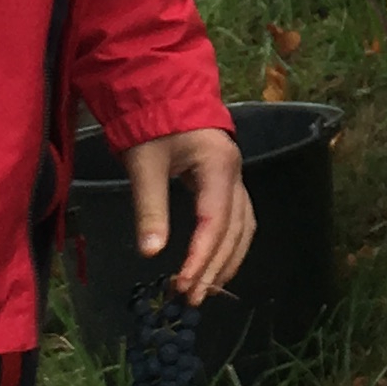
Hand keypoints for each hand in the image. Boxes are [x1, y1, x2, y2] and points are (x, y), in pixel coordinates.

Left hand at [128, 127, 252, 303]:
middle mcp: (235, 174)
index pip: (215, 222)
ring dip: (226, 260)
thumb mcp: (144, 164)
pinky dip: (229, 245)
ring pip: (242, 227)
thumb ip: (150, 208)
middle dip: (214, 267)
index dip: (201, 257)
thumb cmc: (152, 121)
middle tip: (191, 298)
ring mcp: (235, 177)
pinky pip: (239, 219)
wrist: (161, 87)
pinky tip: (216, 262)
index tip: (183, 285)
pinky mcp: (227, 180)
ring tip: (206, 289)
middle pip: (234, 230)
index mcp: (218, 166)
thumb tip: (151, 253)